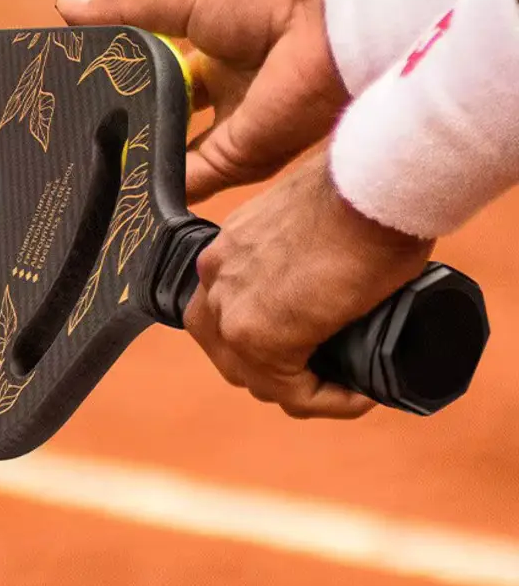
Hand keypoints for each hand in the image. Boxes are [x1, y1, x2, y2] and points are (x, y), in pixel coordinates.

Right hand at [56, 0, 347, 202]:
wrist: (323, 26)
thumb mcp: (181, 3)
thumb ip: (126, 12)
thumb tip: (64, 7)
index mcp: (210, 60)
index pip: (158, 85)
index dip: (124, 94)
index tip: (82, 104)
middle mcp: (221, 102)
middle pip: (165, 127)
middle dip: (130, 137)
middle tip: (80, 148)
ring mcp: (229, 134)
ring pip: (173, 160)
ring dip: (140, 167)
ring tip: (90, 175)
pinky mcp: (237, 160)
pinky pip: (188, 180)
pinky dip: (157, 187)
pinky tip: (120, 189)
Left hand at [183, 151, 433, 418]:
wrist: (369, 183)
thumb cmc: (358, 192)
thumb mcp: (313, 223)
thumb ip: (302, 252)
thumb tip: (331, 284)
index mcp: (225, 251)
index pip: (225, 314)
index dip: (264, 341)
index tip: (312, 347)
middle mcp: (216, 278)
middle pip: (229, 352)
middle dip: (273, 370)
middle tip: (325, 371)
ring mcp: (231, 308)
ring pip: (257, 379)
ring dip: (302, 390)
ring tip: (347, 386)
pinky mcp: (260, 336)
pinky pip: (292, 393)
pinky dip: (328, 402)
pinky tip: (360, 394)